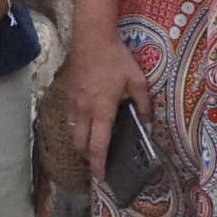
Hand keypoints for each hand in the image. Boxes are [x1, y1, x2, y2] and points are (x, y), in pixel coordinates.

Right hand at [66, 32, 153, 183]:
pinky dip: (77, 130)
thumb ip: (144, 104)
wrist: (92, 38)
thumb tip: (148, 124)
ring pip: (73, 134)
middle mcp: (84, 110)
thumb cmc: (116, 59)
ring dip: (82, 145)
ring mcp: (73, 103)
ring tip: (94, 148)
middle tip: (99, 166)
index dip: (99, 164)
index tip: (101, 178)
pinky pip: (70, 120)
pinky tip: (88, 126)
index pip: (98, 145)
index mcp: (102, 109)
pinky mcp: (68, 96)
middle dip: (89, 159)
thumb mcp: (138, 80)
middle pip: (81, 145)